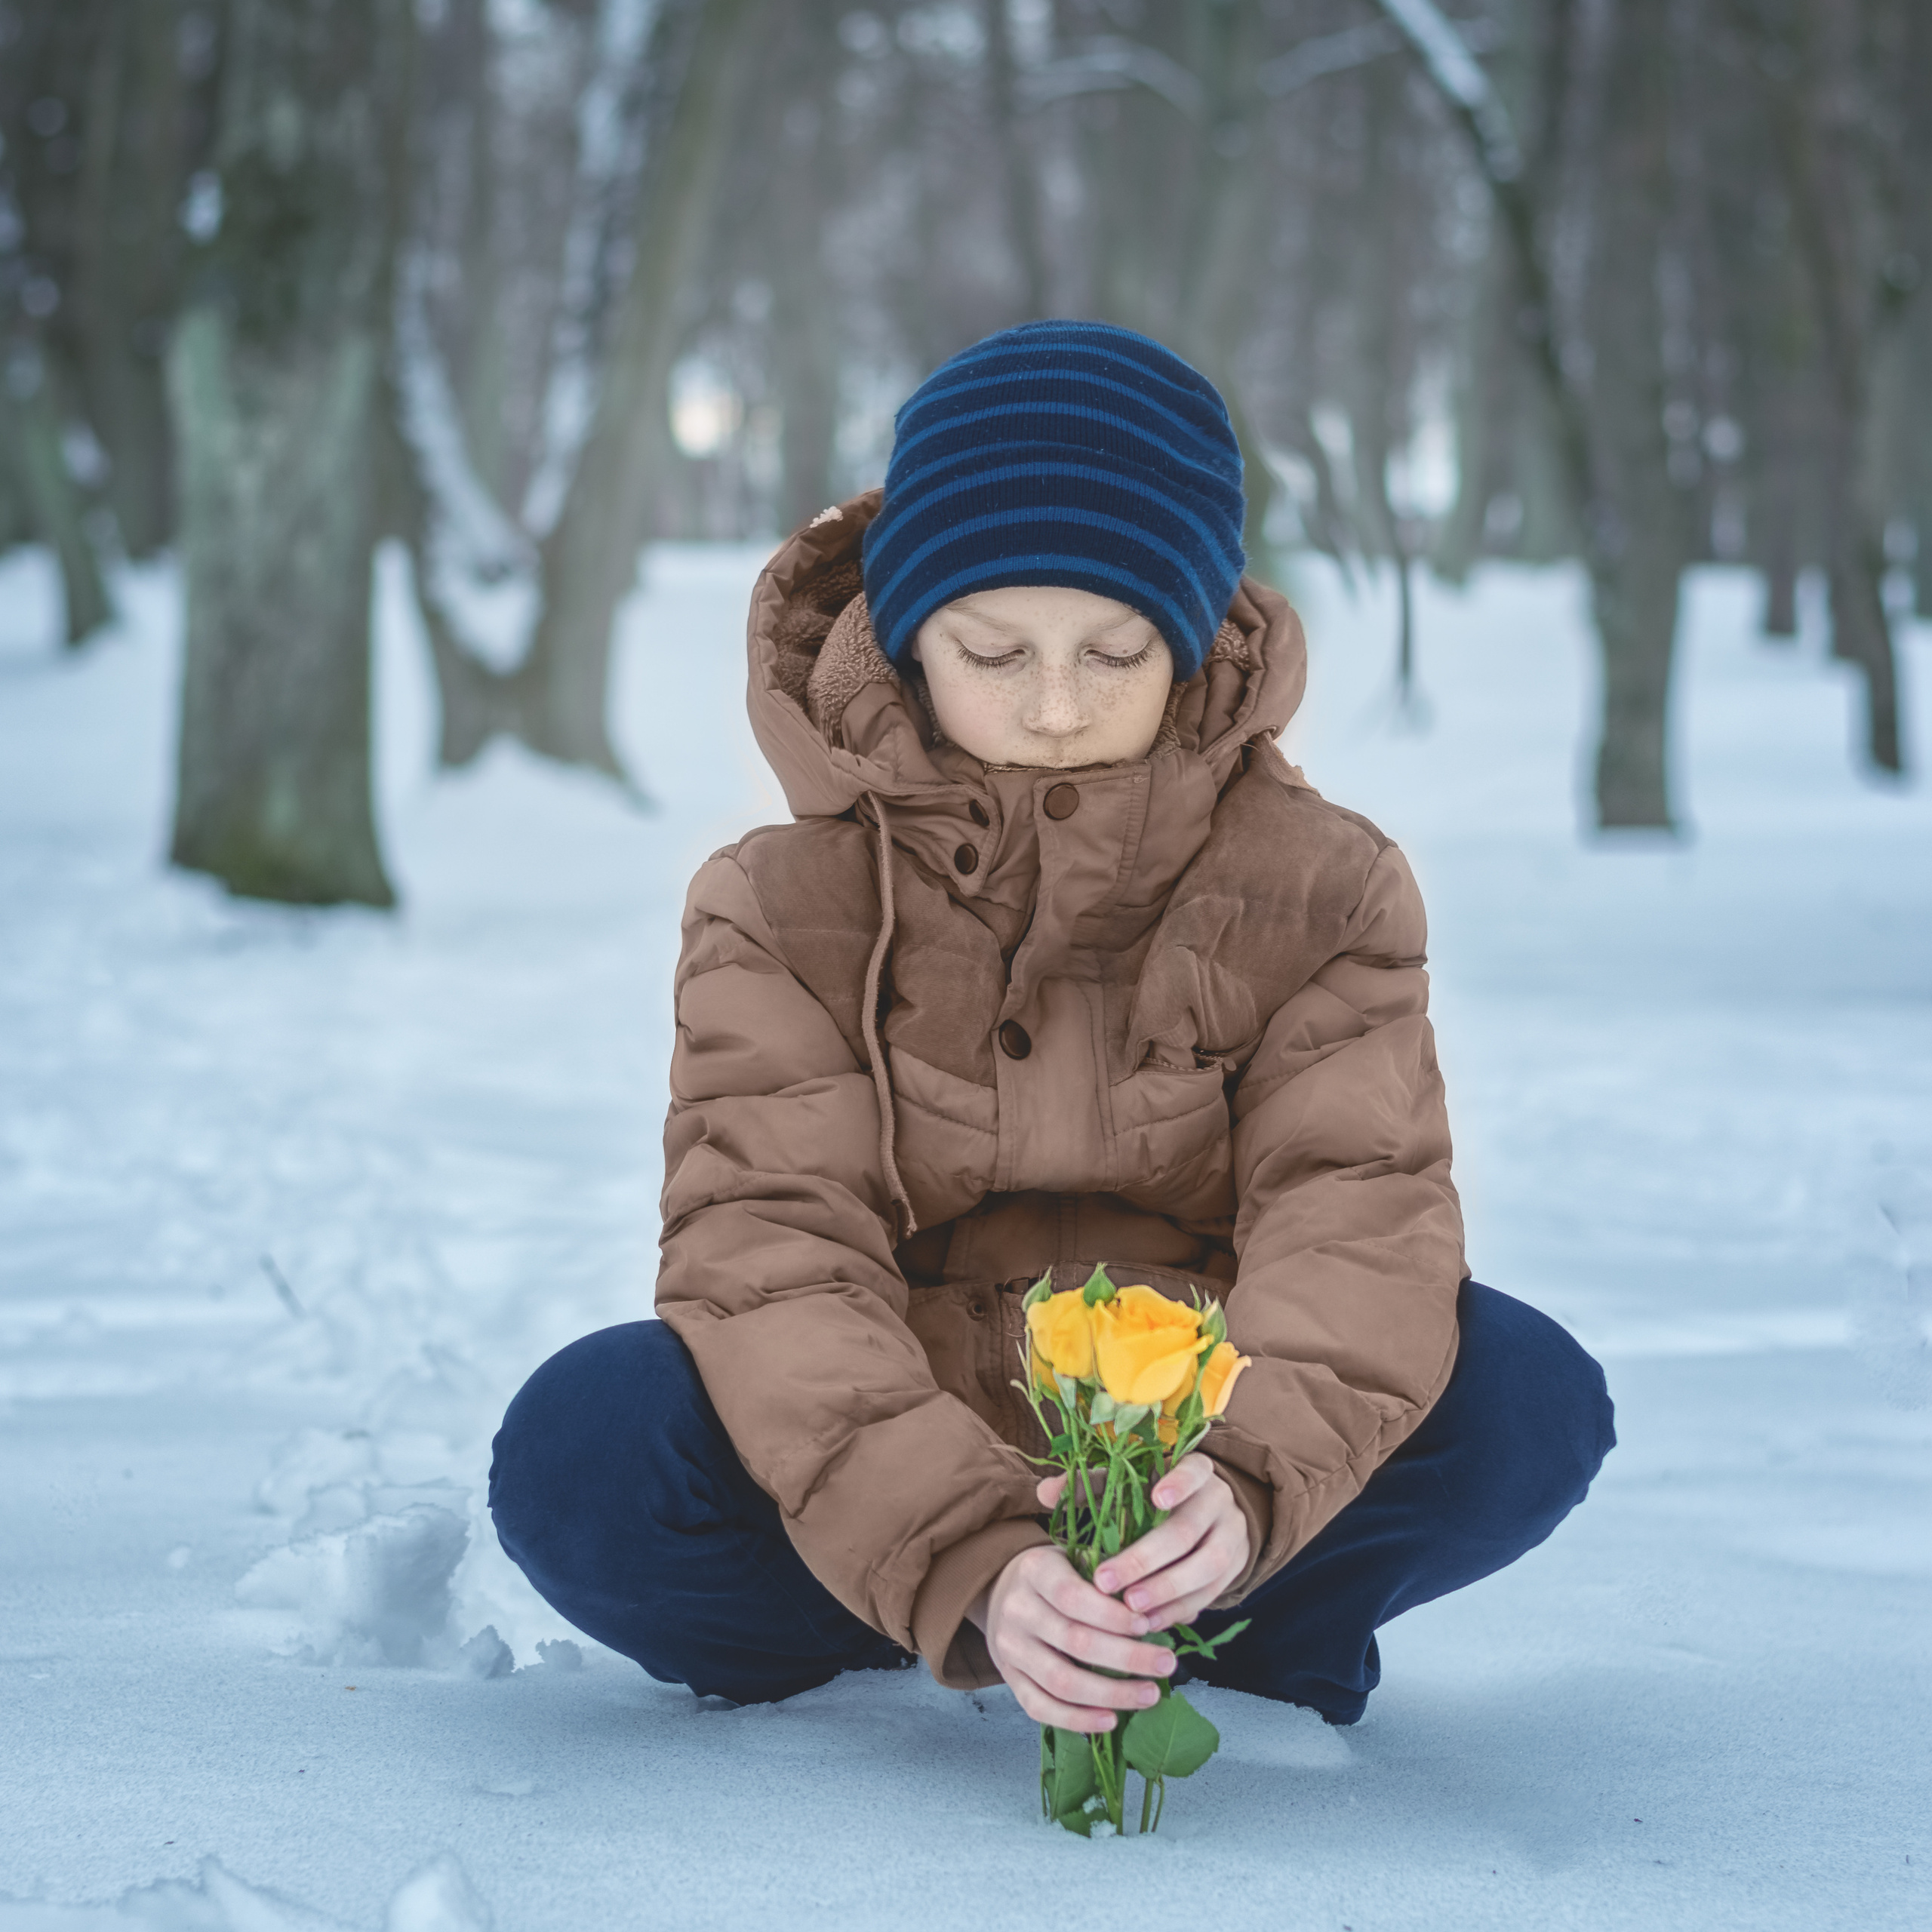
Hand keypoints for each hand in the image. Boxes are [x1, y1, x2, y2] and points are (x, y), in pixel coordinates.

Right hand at [963, 1455, 1249, 1732]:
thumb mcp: (1074, 1555)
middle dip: (1127, 1656)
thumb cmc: (1057, 1574)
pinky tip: (1112, 1719)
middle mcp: (1017, 1608)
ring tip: (1151, 1694)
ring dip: (1111, 1693)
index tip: (1148, 1624)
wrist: (1002, 1591)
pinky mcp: (1008, 1678)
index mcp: (1035, 1569)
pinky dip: (1078, 1719)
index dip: (1113, 1615)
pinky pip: (1041, 1707)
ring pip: (1060, 1680)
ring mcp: (1009, 1648)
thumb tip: (1172, 1601)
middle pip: (1074, 1641)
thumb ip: (1111, 1573)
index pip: (1073, 1595)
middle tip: (1168, 1663)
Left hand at [1084, 1453, 1249, 1630]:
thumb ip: (1090, 1486)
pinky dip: (1180, 1609)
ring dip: (1166, 1590)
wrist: (1212, 1516)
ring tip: (1130, 1607)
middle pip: (1187, 1530)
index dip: (1179, 1483)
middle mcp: (1219, 1501)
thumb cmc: (1156, 1497)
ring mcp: (1231, 1536)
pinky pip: (1210, 1594)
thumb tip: (1044, 1493)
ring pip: (1206, 1567)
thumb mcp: (1129, 1484)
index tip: (1156, 1497)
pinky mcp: (1234, 1569)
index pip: (1194, 1470)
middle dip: (1146, 1559)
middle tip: (1106, 1581)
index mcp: (1196, 1471)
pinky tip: (1151, 1622)